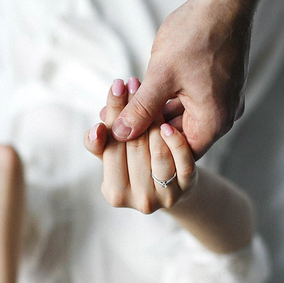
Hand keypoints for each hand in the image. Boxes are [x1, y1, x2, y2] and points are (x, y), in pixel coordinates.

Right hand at [84, 77, 196, 214]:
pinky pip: (183, 162)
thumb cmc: (135, 164)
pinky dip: (176, 142)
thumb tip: (96, 129)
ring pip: (158, 154)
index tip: (115, 86)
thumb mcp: (114, 154)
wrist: (170, 183)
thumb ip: (101, 143)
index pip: (111, 148)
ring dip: (155, 121)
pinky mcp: (187, 189)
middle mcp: (139, 201)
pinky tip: (168, 125)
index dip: (113, 115)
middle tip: (133, 81)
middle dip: (133, 110)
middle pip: (134, 149)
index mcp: (114, 194)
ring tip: (151, 93)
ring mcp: (165, 197)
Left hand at [108, 0, 250, 157]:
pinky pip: (189, 103)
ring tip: (125, 108)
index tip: (126, 143)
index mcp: (214, 122)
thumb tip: (119, 134)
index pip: (180, 156)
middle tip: (119, 125)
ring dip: (155, 114)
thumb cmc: (197, 33)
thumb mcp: (161, 75)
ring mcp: (223, 100)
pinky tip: (142, 93)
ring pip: (182, 119)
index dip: (151, 152)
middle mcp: (223, 116)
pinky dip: (167, 101)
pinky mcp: (219, 86)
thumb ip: (140, 109)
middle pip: (180, 137)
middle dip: (148, 131)